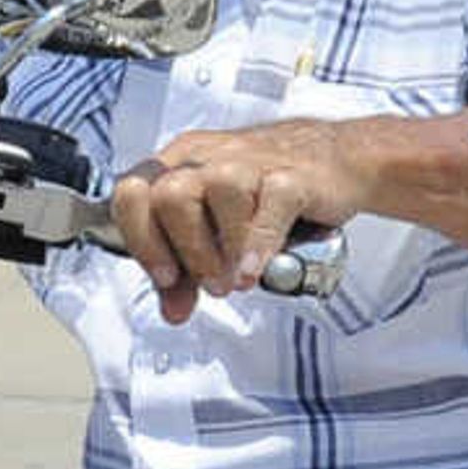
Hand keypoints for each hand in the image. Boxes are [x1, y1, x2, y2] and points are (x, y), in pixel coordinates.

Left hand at [108, 121, 360, 324]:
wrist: (336, 160)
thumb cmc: (266, 190)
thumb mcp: (217, 228)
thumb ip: (188, 270)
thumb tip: (174, 311)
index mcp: (178, 165)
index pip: (132, 193)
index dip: (141, 240)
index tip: (163, 276)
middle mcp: (207, 158)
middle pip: (171, 195)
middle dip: (186, 251)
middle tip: (208, 283)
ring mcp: (250, 162)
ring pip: (219, 192)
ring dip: (224, 249)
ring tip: (234, 279)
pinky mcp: (290, 175)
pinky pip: (269, 206)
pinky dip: (259, 244)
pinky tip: (255, 269)